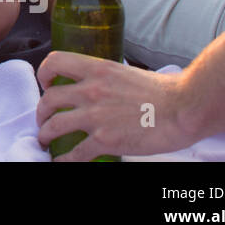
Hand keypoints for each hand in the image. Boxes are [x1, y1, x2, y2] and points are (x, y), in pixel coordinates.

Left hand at [36, 52, 197, 158]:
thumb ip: (106, 78)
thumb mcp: (126, 73)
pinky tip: (62, 163)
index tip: (45, 84)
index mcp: (97, 69)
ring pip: (54, 125)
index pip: (55, 61)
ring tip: (45, 140)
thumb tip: (100, 85)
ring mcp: (95, 116)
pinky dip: (64, 161)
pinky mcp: (104, 140)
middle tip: (43, 119)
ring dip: (45, 134)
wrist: (183, 108)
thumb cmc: (163, 91)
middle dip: (41, 111)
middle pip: (49, 99)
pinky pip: (74, 153)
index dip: (44, 74)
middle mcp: (90, 90)